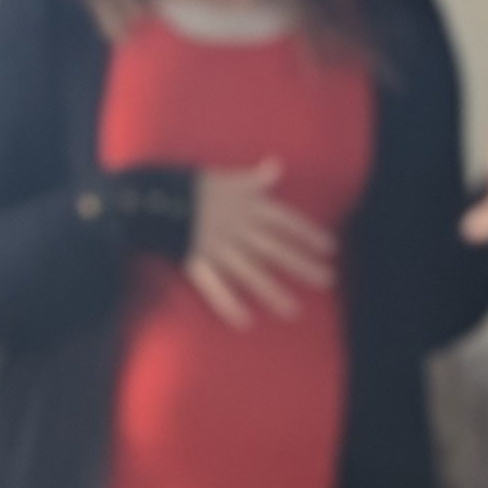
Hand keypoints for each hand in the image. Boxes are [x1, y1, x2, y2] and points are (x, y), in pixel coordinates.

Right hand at [187, 159, 337, 329]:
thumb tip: (276, 166)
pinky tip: (245, 322)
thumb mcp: (229, 178)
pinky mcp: (196, 262)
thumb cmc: (195, 187)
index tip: (331, 248)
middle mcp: (237, 227)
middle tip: (328, 281)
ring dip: (272, 291)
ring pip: (250, 272)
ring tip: (294, 311)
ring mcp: (217, 246)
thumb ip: (256, 179)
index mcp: (247, 206)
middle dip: (301, 264)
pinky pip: (214, 286)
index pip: (285, 220)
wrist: (156, 196)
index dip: (308, 233)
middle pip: (275, 248)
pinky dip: (228, 304)